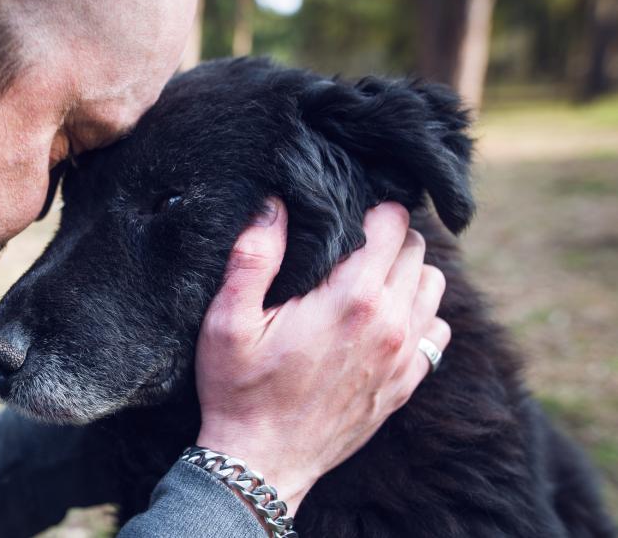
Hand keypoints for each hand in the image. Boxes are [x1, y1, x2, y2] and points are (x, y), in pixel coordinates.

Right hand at [195, 199, 449, 514]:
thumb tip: (274, 203)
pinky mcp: (406, 385)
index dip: (370, 210)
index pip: (392, 224)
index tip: (344, 215)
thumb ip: (253, 256)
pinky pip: (438, 332)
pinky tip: (383, 321)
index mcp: (351, 299)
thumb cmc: (240, 390)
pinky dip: (419, 316)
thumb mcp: (228, 321)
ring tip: (367, 279)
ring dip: (406, 274)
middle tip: (350, 245)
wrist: (262, 462)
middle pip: (417, 250)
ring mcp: (404, 357)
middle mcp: (391, 324)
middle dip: (388, 238)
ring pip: (433, 286)